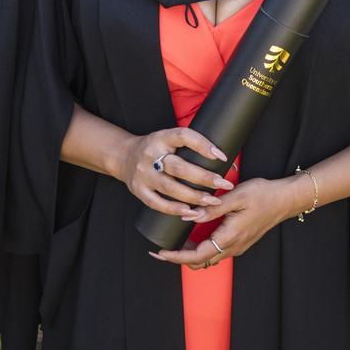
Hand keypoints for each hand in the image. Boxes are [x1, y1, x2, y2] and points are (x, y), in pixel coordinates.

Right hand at [120, 126, 234, 215]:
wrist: (123, 156)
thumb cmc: (156, 148)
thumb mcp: (168, 139)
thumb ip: (189, 147)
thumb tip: (225, 160)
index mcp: (161, 137)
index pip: (183, 136)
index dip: (203, 145)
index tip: (221, 156)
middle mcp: (151, 154)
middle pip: (179, 167)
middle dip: (204, 177)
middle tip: (223, 184)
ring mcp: (143, 173)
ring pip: (170, 187)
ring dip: (194, 197)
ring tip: (212, 201)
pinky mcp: (138, 190)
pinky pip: (157, 203)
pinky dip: (174, 209)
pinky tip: (190, 212)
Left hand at [148, 177, 288, 269]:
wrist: (284, 200)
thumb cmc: (263, 195)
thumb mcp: (236, 196)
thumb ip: (212, 207)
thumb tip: (188, 216)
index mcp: (230, 237)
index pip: (197, 256)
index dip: (176, 257)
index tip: (160, 253)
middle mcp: (233, 247)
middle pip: (200, 262)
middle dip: (179, 258)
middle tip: (161, 249)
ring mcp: (237, 246)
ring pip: (208, 258)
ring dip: (190, 254)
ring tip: (173, 242)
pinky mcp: (239, 241)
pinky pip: (216, 251)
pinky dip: (201, 248)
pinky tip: (193, 236)